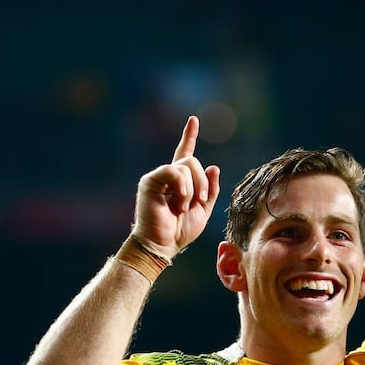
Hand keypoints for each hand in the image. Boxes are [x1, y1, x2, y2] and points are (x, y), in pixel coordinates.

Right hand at [131, 116, 221, 257]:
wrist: (163, 244)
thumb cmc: (180, 231)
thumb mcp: (204, 210)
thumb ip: (210, 189)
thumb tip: (214, 167)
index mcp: (180, 182)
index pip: (185, 153)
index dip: (189, 136)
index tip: (193, 120)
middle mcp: (168, 176)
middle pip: (193, 161)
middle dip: (203, 182)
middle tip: (201, 200)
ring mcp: (159, 177)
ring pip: (186, 165)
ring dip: (194, 188)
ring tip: (185, 206)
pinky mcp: (150, 181)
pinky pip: (174, 171)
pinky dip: (182, 187)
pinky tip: (180, 202)